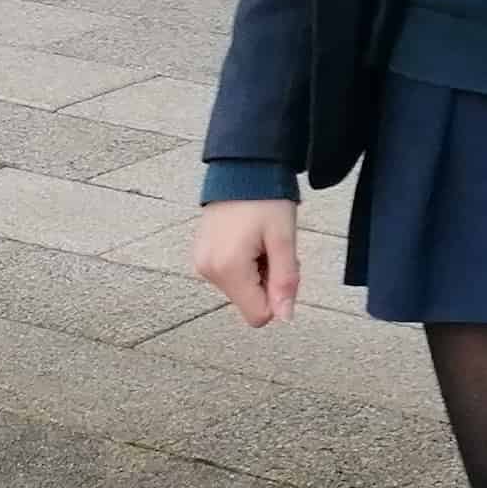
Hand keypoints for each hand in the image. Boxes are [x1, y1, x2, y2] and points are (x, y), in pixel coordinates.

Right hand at [191, 199, 301, 325]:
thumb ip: (285, 281)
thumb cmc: (266, 200)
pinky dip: (245, 264)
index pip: (258, 315)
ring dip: (258, 271)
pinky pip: (230, 275)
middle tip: (274, 247)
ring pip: (241, 289)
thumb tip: (285, 318)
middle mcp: (208, 272)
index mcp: (228, 269)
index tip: (283, 267)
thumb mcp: (284, 240)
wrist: (241, 169)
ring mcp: (201, 265)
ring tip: (261, 240)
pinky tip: (249, 239)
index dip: (278, 297)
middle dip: (268, 281)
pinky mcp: (201, 257)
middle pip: (250, 301)